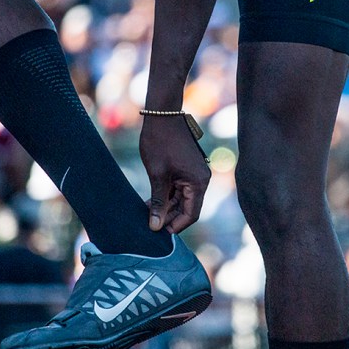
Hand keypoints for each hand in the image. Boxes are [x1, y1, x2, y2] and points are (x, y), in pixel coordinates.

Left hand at [140, 115, 210, 233]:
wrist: (162, 115)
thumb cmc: (160, 143)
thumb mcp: (157, 175)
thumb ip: (158, 202)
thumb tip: (155, 227)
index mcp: (199, 182)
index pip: (191, 214)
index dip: (176, 226)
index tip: (159, 233)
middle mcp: (201, 179)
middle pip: (187, 207)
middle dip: (169, 216)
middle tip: (150, 225)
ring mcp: (195, 173)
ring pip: (181, 198)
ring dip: (166, 206)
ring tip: (147, 214)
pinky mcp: (187, 168)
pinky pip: (179, 187)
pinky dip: (166, 195)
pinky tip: (151, 201)